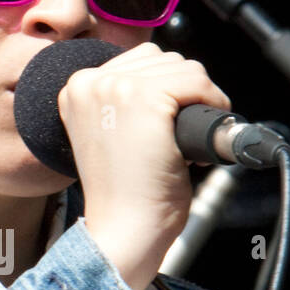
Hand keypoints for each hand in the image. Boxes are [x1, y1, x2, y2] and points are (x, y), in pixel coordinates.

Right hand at [59, 41, 231, 285]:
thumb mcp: (113, 133)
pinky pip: (197, 83)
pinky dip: (213, 105)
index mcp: (77, 88)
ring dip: (199, 100)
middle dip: (183, 94)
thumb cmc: (124, 193)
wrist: (125, 229)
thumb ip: (126, 101)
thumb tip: (172, 74)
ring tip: (187, 140)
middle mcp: (89, 82)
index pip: (139, 61)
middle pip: (163, 60)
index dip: (167, 89)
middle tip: (180, 137)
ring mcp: (116, 88)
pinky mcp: (145, 100)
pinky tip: (202, 139)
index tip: (169, 125)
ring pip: (184, 68)